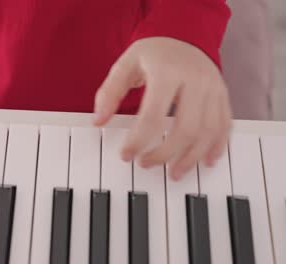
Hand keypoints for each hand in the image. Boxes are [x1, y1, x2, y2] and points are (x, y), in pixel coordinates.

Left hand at [93, 36, 231, 179]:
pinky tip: (206, 161)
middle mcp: (195, 80)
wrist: (183, 34)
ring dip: (191, 157)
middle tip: (145, 165)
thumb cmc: (152, 53)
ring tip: (174, 173)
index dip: (139, 141)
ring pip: (209, 132)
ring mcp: (213, 89)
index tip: (126, 155)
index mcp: (167, 72)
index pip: (153, 116)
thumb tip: (98, 121)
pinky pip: (225, 125)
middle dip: (165, 154)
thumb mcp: (125, 65)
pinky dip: (217, 146)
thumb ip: (110, 92)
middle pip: (186, 128)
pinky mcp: (222, 95)